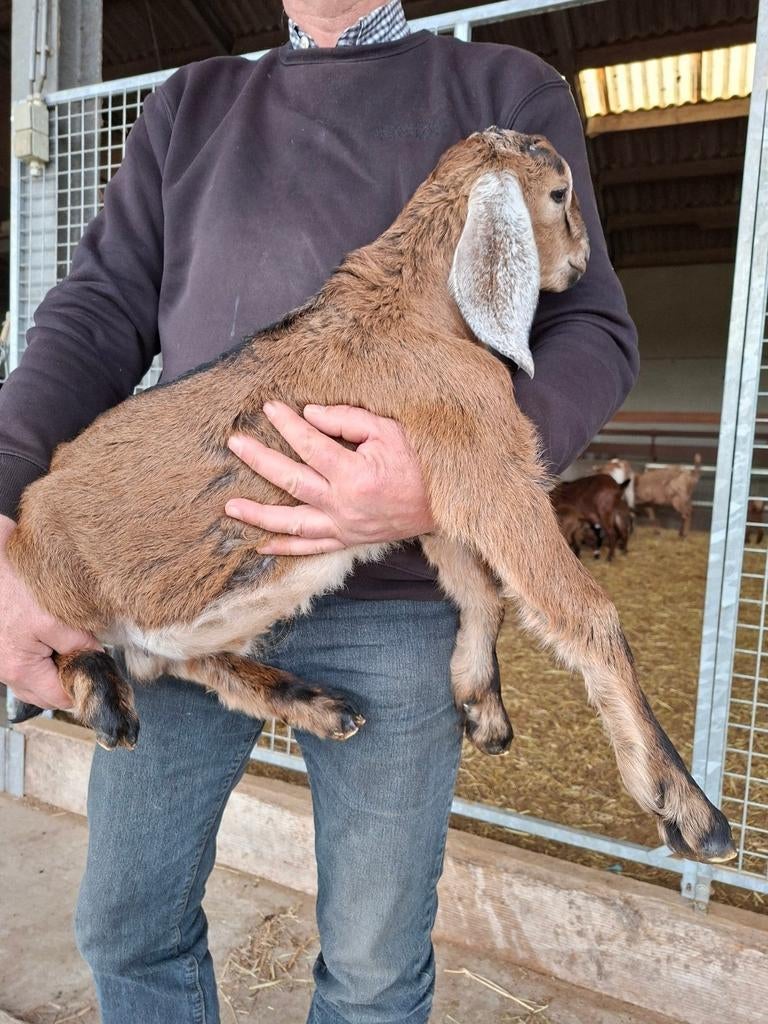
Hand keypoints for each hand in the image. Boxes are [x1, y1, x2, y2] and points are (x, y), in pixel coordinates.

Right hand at [0, 514, 99, 709]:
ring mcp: (0, 660)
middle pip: (45, 694)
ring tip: (71, 648)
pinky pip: (25, 664)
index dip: (83, 689)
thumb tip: (96, 660)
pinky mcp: (1, 646)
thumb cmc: (14, 585)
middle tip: (91, 663)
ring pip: (34, 680)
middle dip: (68, 682)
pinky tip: (54, 638)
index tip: (102, 678)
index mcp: (21, 669)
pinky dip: (41, 658)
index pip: (60, 698)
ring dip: (54, 670)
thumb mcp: (56, 618)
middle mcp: (5, 671)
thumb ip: (79, 644)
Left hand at [226, 402, 434, 554]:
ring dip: (258, 515)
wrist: (444, 505)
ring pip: (292, 522)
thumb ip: (348, 420)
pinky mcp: (347, 541)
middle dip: (259, 460)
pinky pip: (311, 548)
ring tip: (230, 507)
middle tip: (235, 443)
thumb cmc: (419, 462)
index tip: (269, 408)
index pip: (310, 445)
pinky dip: (285, 548)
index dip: (287, 425)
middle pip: (291, 481)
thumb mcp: (390, 430)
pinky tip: (261, 545)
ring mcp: (343, 527)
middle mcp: (343, 505)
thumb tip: (310, 415)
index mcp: (354, 475)